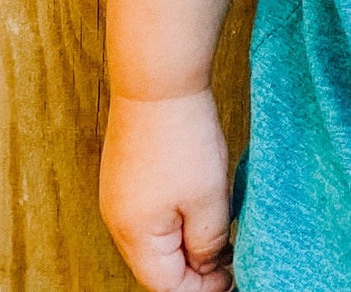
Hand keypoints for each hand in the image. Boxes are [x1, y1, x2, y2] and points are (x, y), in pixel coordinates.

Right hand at [100, 88, 235, 290]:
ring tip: (220, 227)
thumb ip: (208, 243)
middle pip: (157, 266)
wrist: (159, 80)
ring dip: (186, 240)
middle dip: (194, 267)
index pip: (166, 287)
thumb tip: (207, 267)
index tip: (232, 276)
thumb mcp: (208, 199)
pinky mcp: (126, 174)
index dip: (202, 288)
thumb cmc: (183, 137)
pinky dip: (176, 217)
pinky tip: (199, 201)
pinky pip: (151, 212)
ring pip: (155, 238)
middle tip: (230, 253)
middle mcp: (118, 222)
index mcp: (135, 237)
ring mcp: (119, 196)